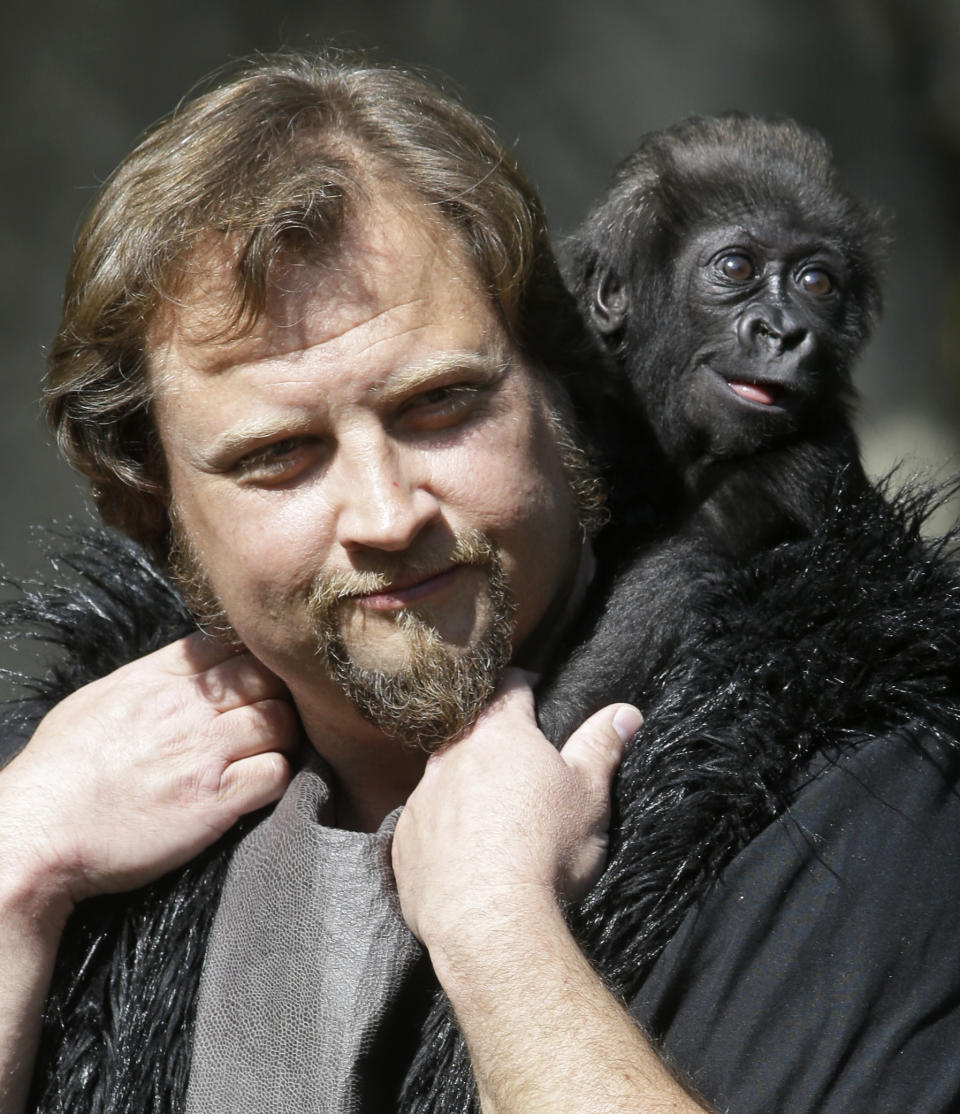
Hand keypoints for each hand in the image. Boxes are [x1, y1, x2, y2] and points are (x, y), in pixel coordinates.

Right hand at [0, 632, 296, 912]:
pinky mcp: (217, 799)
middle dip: (277, 694)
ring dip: (284, 737)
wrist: (38, 833)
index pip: (228, 644)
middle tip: (270, 717)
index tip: (251, 680)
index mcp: (155, 679)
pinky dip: (279, 777)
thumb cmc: (57, 773)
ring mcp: (205, 752)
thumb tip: (183, 670)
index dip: (249, 658)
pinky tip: (261, 785)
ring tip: (270, 752)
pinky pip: (277, 773)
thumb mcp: (96, 701)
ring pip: (281, 721)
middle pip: (266, 677)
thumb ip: (148, 679)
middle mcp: (187, 708)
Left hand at [391, 669, 640, 951]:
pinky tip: (465, 855)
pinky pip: (424, 822)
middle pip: (470, 730)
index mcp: (498, 734)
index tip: (534, 692)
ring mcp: (422, 797)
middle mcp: (451, 755)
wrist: (490, 921)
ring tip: (492, 815)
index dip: (524, 685)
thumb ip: (601, 745)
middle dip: (492, 738)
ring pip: (443, 776)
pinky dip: (443, 829)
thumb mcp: (589, 793)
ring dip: (465, 784)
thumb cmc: (547, 849)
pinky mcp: (404, 840)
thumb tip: (624, 711)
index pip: (508, 687)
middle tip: (518, 760)